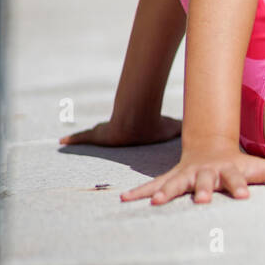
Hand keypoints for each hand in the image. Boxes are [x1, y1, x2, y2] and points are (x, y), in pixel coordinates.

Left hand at [59, 112, 182, 147]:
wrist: (140, 124)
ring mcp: (105, 132)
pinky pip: (82, 137)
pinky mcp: (98, 135)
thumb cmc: (153, 127)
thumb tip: (203, 125)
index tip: (116, 132)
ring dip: (80, 137)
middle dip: (96, 133)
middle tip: (89, 136)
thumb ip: (183, 128)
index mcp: (129, 131)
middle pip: (103, 131)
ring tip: (64, 140)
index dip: (118, 130)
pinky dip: (72, 138)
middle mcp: (115, 129)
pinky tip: (61, 140)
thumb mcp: (171, 130)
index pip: (122, 130)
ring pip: (90, 134)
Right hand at [119, 148, 264, 204]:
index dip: (240, 188)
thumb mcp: (260, 168)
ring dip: (164, 193)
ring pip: (174, 185)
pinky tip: (123, 200)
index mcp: (228, 173)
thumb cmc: (238, 164)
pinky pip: (154, 187)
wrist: (210, 146)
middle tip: (202, 201)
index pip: (237, 181)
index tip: (245, 198)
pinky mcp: (171, 180)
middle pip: (204, 183)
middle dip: (202, 191)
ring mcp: (186, 176)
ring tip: (154, 203)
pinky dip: (139, 193)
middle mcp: (205, 174)